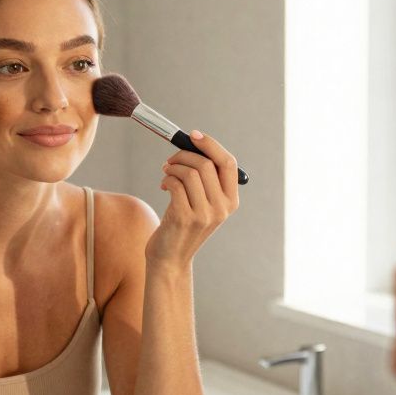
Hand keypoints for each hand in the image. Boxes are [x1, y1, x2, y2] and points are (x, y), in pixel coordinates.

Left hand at [147, 131, 239, 264]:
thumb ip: (205, 180)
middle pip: (206, 164)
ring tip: (166, 173)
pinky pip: (175, 184)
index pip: (228, 163)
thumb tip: (193, 144)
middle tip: (171, 160)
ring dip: (173, 167)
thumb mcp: (203, 204)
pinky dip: (167, 179)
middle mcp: (222, 208)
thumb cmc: (183, 226)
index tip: (193, 135)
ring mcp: (204, 214)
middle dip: (184, 155)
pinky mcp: (184, 218)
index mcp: (231, 201)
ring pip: (189, 172)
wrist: (170, 259)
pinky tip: (164, 185)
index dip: (211, 145)